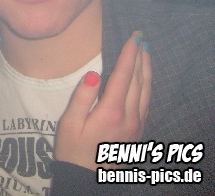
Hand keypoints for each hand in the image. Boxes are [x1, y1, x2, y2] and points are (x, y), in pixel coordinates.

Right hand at [55, 31, 151, 169]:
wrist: (85, 178)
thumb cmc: (72, 149)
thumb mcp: (69, 123)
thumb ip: (82, 98)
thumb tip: (92, 73)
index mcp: (111, 112)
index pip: (123, 76)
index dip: (129, 55)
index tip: (133, 37)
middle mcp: (128, 117)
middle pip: (138, 80)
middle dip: (139, 57)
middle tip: (140, 38)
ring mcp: (136, 125)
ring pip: (146, 91)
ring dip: (146, 69)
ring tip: (145, 52)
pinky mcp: (137, 131)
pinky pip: (146, 102)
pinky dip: (147, 85)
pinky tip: (144, 79)